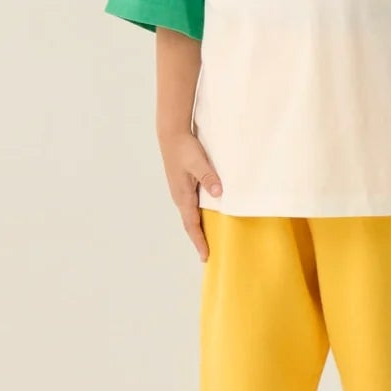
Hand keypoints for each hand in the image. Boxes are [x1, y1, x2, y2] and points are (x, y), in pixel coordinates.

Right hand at [159, 130, 222, 261]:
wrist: (171, 135)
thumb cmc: (184, 148)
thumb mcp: (199, 162)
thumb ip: (209, 177)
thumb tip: (218, 193)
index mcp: (183, 195)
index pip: (192, 224)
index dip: (199, 241)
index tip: (205, 256)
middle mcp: (180, 197)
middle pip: (190, 224)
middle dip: (198, 239)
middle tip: (207, 255)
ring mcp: (180, 192)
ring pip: (190, 216)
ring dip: (197, 229)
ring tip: (207, 240)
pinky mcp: (183, 186)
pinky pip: (191, 207)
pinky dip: (197, 217)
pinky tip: (205, 217)